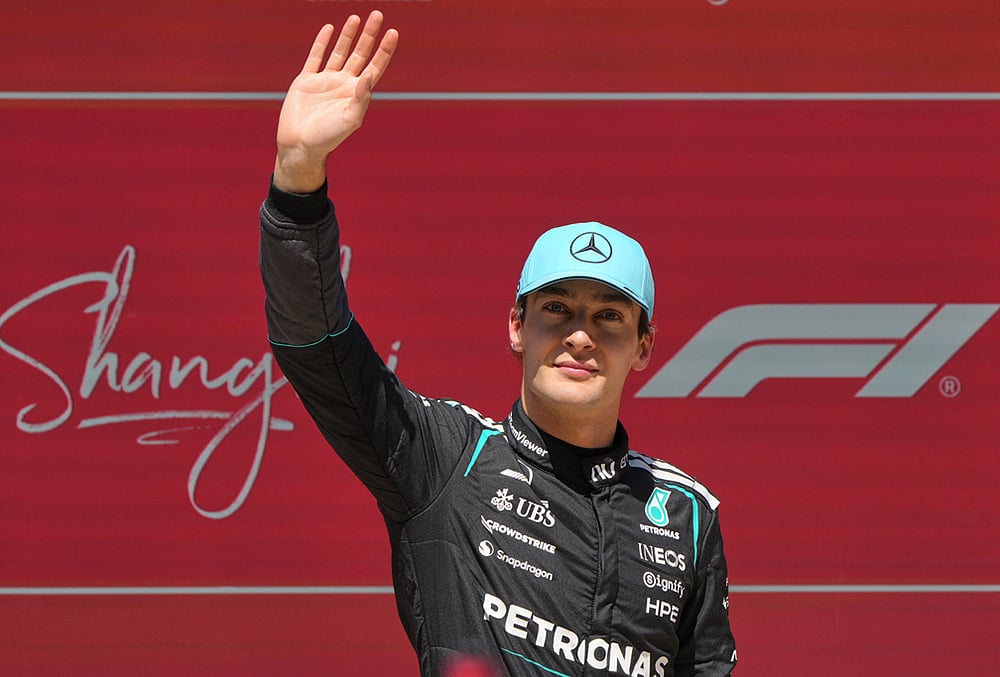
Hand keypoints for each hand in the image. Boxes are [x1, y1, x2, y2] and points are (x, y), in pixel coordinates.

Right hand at [273, 11, 398, 191]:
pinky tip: (329, 29)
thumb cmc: (328, 137)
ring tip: (356, 17)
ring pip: (340, 52)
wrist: (300, 145)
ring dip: (348, 35)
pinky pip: (316, 57)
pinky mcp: (306, 80)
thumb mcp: (349, 119)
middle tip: (378, 14)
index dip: (385, 50)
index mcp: (357, 94)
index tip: (393, 32)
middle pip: (360, 54)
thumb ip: (361, 97)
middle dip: (370, 35)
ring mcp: (325, 81)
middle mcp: (343, 85)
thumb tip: (369, 74)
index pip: (375, 66)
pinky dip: (322, 42)